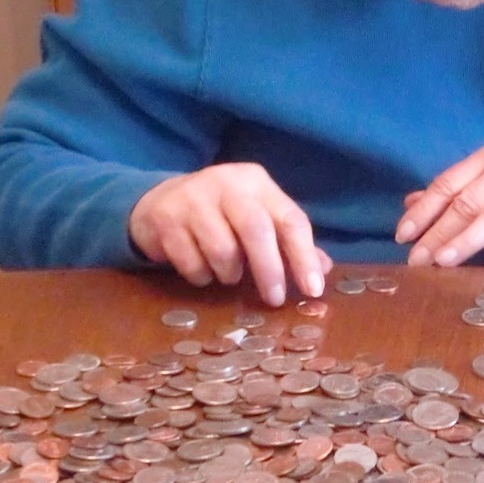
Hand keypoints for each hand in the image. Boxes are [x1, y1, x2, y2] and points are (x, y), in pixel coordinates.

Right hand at [129, 163, 331, 306]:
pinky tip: (201, 269)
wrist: (160, 200)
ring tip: (229, 275)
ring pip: (222, 249)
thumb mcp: (257, 219)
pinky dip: (200, 276)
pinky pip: (190, 261)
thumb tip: (323, 268)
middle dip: (269, 270)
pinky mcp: (166, 218)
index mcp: (257, 182)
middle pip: (256, 229)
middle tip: (274, 300)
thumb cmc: (221, 215)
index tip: (313, 290)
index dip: (304, 256)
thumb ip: (288, 242)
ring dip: (229, 274)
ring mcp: (192, 198)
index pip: (290, 218)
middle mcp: (226, 183)